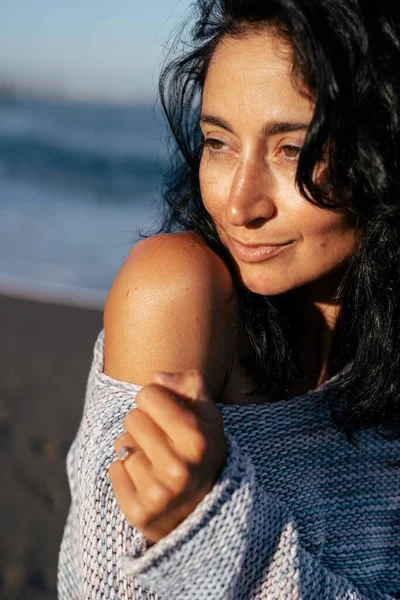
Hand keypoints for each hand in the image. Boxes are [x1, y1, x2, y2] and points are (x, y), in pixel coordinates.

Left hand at [108, 370, 226, 542]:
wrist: (206, 512)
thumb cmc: (203, 453)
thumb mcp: (209, 416)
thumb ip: (191, 384)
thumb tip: (157, 376)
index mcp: (198, 439)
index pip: (148, 394)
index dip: (157, 401)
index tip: (169, 415)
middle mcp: (178, 468)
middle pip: (132, 417)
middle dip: (144, 425)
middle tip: (163, 443)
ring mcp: (157, 493)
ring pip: (122, 444)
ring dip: (135, 450)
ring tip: (157, 464)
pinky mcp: (138, 512)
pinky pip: (114, 470)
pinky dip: (126, 473)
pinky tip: (147, 482)